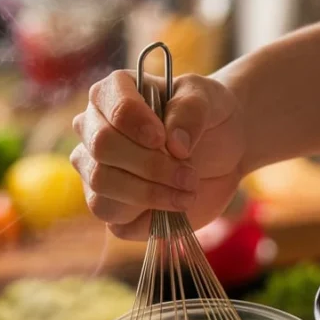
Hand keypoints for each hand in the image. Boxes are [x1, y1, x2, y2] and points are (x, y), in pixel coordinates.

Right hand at [71, 71, 244, 238]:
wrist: (225, 150)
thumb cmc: (208, 115)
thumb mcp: (207, 98)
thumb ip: (190, 111)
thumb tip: (174, 144)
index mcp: (110, 95)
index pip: (107, 104)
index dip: (135, 123)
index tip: (164, 138)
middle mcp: (94, 133)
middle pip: (101, 149)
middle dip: (150, 165)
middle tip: (189, 173)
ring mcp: (99, 175)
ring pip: (101, 192)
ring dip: (150, 195)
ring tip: (188, 190)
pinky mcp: (116, 211)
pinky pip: (117, 224)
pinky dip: (151, 220)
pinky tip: (178, 206)